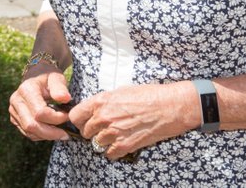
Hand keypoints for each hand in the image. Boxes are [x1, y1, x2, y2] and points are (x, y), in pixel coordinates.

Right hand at [9, 66, 72, 141]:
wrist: (36, 76)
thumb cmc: (48, 77)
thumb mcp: (57, 78)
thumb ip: (60, 88)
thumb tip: (65, 98)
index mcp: (26, 90)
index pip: (40, 112)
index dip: (56, 118)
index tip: (68, 116)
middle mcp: (16, 100)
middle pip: (32, 125)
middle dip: (51, 133)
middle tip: (66, 133)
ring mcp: (13, 110)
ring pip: (29, 132)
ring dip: (47, 136)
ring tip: (60, 132)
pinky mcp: (14, 118)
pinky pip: (27, 133)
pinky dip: (41, 136)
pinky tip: (51, 131)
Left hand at [69, 81, 195, 159]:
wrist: (170, 106)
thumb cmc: (149, 95)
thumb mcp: (121, 91)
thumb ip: (104, 101)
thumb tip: (95, 109)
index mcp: (101, 101)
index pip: (75, 115)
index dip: (79, 119)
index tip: (84, 121)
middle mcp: (104, 117)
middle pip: (85, 131)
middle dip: (92, 131)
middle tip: (103, 129)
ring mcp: (114, 132)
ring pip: (96, 144)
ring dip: (104, 141)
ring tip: (115, 136)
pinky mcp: (125, 145)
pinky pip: (110, 154)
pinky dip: (114, 151)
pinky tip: (122, 144)